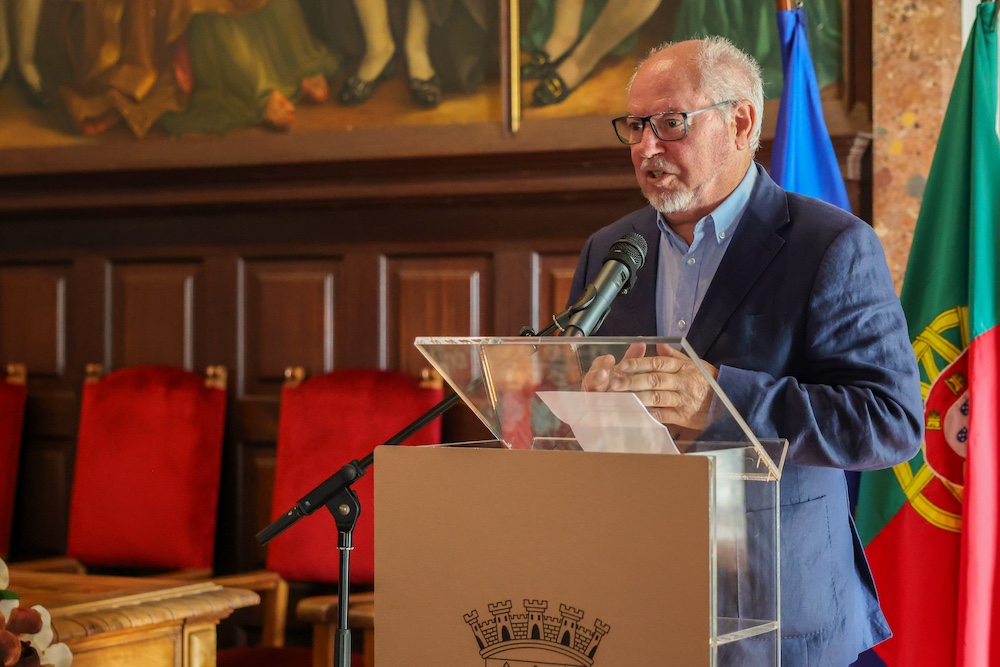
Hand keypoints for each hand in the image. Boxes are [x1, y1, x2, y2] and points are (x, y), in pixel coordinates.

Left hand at [582, 343, 718, 430]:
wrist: (728, 403)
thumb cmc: (708, 382)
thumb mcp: (695, 364)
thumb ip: (675, 356)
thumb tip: (659, 344)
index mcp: (683, 368)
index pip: (658, 363)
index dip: (639, 363)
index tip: (622, 365)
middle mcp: (682, 382)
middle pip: (654, 380)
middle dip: (632, 381)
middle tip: (614, 383)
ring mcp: (682, 400)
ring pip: (656, 398)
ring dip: (636, 398)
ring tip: (619, 398)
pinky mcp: (683, 417)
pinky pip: (663, 415)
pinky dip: (648, 415)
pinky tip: (634, 413)